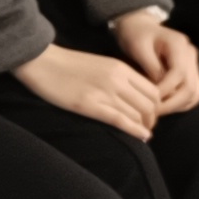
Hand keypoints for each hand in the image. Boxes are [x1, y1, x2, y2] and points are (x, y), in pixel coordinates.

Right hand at [15, 40, 158, 136]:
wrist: (42, 60)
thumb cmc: (66, 64)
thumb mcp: (99, 65)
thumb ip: (117, 77)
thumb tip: (130, 95)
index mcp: (120, 68)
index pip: (152, 90)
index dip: (156, 106)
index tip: (150, 115)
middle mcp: (118, 80)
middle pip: (150, 104)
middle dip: (152, 120)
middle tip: (147, 128)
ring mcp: (105, 92)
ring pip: (138, 114)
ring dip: (144, 127)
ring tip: (143, 134)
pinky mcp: (91, 105)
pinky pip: (121, 120)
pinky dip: (135, 131)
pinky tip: (142, 138)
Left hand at [112, 8, 198, 113]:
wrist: (140, 27)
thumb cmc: (135, 35)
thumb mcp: (138, 47)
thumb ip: (150, 67)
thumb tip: (159, 90)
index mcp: (179, 45)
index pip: (179, 74)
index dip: (165, 90)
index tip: (149, 100)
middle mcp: (191, 54)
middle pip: (191, 87)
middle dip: (172, 103)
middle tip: (153, 112)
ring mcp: (194, 64)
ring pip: (196, 93)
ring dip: (178, 105)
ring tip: (158, 110)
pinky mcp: (192, 73)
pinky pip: (194, 93)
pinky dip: (182, 103)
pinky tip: (166, 106)